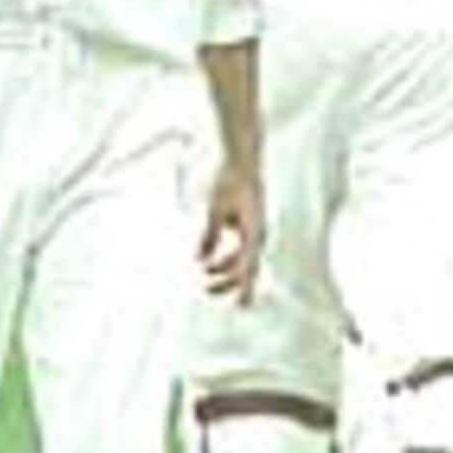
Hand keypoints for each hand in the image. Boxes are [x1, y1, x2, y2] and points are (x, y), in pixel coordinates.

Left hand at [199, 163, 264, 303]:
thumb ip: (208, 234)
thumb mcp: (213, 205)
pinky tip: (208, 256)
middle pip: (244, 266)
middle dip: (227, 282)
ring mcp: (248, 224)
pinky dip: (221, 254)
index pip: (248, 268)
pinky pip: (233, 244)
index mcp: (252, 230)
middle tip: (205, 290)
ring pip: (238, 256)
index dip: (242, 288)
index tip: (236, 305)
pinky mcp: (239, 217)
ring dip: (222, 269)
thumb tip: (199, 261)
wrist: (236, 148)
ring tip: (204, 278)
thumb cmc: (226, 174)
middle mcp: (254, 230)